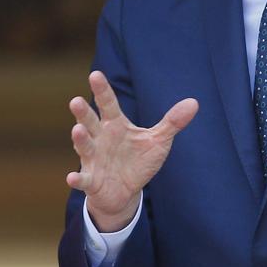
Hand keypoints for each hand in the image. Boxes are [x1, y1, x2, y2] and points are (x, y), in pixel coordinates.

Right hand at [65, 71, 198, 231]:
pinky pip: (83, 179)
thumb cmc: (137, 161)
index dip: (102, 90)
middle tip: (76, 101)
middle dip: (83, 113)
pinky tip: (72, 178)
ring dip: (80, 139)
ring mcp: (93, 158)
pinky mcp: (91, 180)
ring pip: (85, 146)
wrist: (124, 191)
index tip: (95, 74)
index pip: (108, 104)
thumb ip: (172, 122)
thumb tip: (194, 103)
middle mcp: (100, 138)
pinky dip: (78, 178)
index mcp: (115, 125)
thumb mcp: (158, 141)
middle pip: (90, 122)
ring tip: (78, 130)